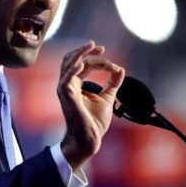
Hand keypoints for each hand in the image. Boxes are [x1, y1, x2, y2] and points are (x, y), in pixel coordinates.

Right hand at [57, 40, 124, 169]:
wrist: (89, 139)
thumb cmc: (94, 122)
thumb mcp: (108, 98)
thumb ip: (112, 83)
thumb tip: (120, 69)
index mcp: (76, 84)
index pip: (83, 64)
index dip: (97, 60)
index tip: (113, 66)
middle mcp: (68, 84)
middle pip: (72, 59)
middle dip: (84, 50)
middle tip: (99, 47)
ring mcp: (65, 89)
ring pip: (67, 64)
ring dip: (79, 53)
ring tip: (91, 46)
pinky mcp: (66, 96)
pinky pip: (66, 79)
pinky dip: (73, 70)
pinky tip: (82, 64)